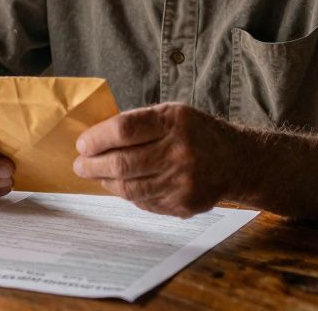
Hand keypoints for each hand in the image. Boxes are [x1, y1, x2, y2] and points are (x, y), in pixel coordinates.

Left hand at [73, 102, 242, 217]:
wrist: (238, 161)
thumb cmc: (197, 133)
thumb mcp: (172, 114)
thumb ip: (137, 123)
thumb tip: (95, 139)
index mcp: (174, 122)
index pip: (124, 129)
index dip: (97, 138)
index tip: (83, 144)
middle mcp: (180, 152)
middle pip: (122, 163)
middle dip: (92, 165)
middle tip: (80, 165)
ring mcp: (182, 182)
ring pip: (129, 188)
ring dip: (105, 182)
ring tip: (96, 175)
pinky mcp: (183, 204)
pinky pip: (144, 202)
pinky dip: (127, 194)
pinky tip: (122, 185)